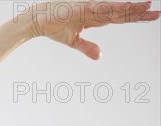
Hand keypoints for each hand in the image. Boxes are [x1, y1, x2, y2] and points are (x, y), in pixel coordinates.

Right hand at [26, 1, 159, 58]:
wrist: (37, 21)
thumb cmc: (54, 28)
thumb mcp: (73, 41)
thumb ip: (87, 47)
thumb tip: (100, 56)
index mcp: (95, 16)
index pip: (119, 16)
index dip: (135, 16)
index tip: (151, 16)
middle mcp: (96, 9)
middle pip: (121, 11)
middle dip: (139, 12)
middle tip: (157, 13)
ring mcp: (90, 7)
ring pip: (115, 8)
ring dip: (131, 8)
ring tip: (147, 8)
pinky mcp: (83, 7)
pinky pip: (102, 8)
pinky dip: (115, 8)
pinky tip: (127, 7)